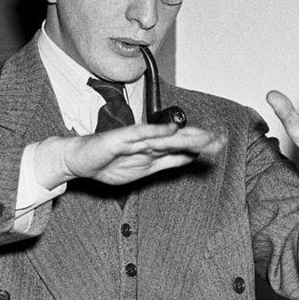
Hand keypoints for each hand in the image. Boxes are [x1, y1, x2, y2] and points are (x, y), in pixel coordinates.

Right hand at [56, 122, 225, 186]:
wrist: (78, 162)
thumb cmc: (108, 164)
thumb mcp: (145, 169)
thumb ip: (167, 162)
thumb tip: (192, 157)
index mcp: (154, 148)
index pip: (182, 145)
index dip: (201, 144)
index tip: (221, 143)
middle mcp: (147, 141)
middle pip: (177, 138)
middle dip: (199, 138)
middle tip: (220, 138)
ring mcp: (133, 138)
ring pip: (163, 136)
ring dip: (184, 136)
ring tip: (203, 135)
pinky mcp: (119, 139)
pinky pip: (139, 135)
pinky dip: (156, 132)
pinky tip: (171, 130)